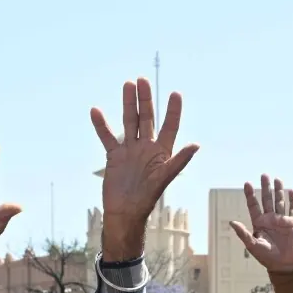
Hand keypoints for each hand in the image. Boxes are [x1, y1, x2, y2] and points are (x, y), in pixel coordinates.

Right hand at [91, 79, 197, 259]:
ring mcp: (130, 150)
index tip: (175, 93)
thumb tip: (196, 145)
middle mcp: (146, 148)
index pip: (169, 126)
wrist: (124, 212)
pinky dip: (101, 125)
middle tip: (143, 80)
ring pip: (129, 122)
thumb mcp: (164, 178)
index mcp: (162, 152)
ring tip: (128, 84)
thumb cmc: (146, 199)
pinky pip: (107, 136)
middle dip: (146, 100)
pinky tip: (96, 111)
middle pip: (147, 118)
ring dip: (129, 104)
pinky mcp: (114, 156)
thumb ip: (179, 161)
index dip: (173, 111)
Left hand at [228, 175, 292, 272]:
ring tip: (277, 179)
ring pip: (279, 201)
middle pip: (267, 199)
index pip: (253, 205)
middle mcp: (270, 219)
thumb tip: (231, 222)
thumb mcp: (252, 245)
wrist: (283, 264)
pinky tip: (291, 191)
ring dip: (278, 190)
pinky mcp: (292, 223)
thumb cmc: (266, 256)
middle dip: (265, 187)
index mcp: (259, 223)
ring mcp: (281, 220)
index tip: (247, 184)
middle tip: (264, 175)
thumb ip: (243, 233)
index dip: (250, 195)